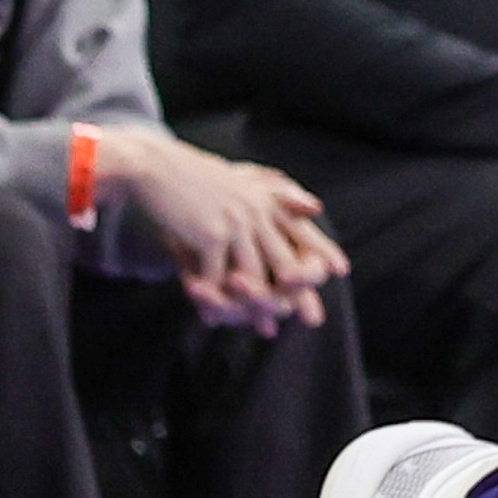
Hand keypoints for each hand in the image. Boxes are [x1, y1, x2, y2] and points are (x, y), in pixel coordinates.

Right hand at [102, 127, 342, 330]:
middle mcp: (258, 213)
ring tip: (265, 330)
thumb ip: (279, 194)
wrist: (156, 168)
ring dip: (257, 308)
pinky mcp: (209, 236)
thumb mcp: (244, 181)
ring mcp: (236, 225)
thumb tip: (316, 205)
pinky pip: (217, 278)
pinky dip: (215, 301)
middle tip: (312, 320)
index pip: (303, 230)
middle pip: (287, 262)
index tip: (341, 270)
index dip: (323, 251)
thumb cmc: (198, 177)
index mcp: (267, 201)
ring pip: (254, 278)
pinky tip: (213, 318)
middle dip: (299, 294)